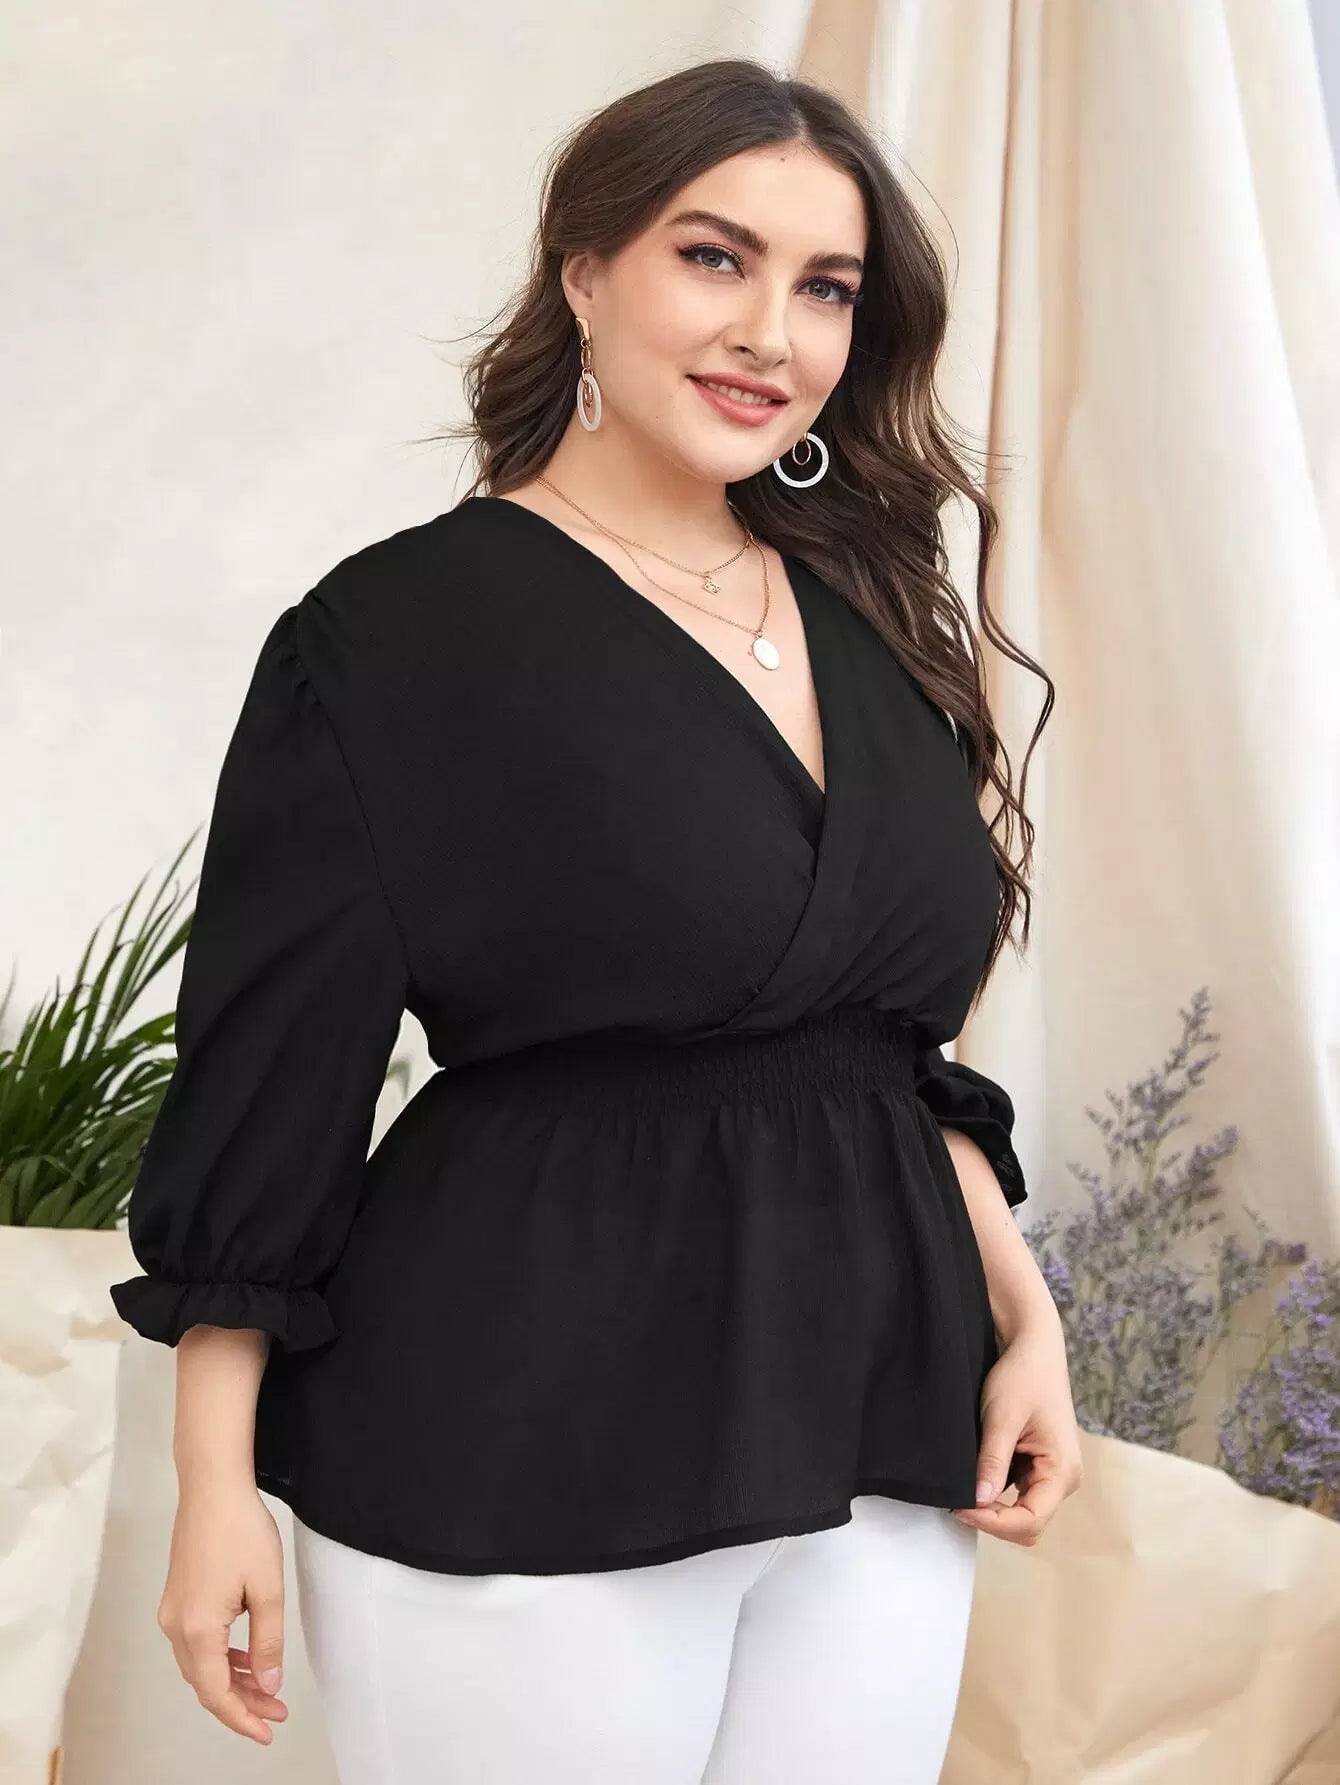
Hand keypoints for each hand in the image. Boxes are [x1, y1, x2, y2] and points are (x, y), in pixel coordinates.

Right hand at [157, 1483, 289, 1743]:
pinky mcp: (177, 1598)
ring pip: (201, 1665)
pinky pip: (197, 1643)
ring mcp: (172, 1612)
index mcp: (197, 1631)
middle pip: (206, 1683)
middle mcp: (176, 1627)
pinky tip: (246, 1655)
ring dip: (232, 1680)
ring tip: (267, 1688)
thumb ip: (267, 1642)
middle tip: (277, 1712)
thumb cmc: (241, 1530)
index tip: (268, 1731)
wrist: (212, 1488)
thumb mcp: (267, 1589)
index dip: (242, 1718)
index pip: (217, 1694)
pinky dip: (222, 1657)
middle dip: (242, 1702)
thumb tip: (267, 1684)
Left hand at [952, 1310, 1083, 1543]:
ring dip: (993, 1510)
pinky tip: (974, 1480)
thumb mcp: (1001, 1417)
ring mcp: (1053, 1473)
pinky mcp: (1041, 1465)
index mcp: (1063, 1470)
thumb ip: (992, 1461)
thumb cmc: (1022, 1376)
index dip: (994, 1523)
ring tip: (962, 1492)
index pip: (1030, 1519)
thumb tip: (977, 1502)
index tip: (960, 1509)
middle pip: (1028, 1524)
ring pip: (1023, 1512)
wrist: (1034, 1348)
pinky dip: (996, 1495)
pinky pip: (1019, 1494)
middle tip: (956, 1503)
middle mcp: (1065, 1478)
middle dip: (993, 1521)